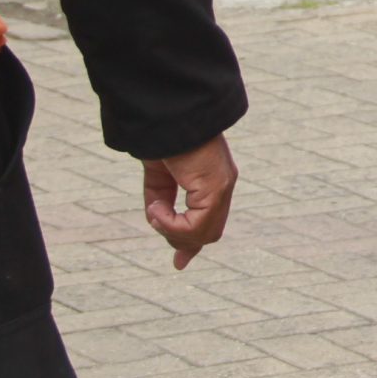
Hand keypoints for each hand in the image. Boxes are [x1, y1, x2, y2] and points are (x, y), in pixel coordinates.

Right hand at [142, 134, 236, 269]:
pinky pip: (194, 225)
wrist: (169, 115)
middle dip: (185, 243)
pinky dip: (170, 224)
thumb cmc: (163, 140)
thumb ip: (161, 201)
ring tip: (154, 211)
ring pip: (202, 233)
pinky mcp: (215, 188)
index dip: (193, 242)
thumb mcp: (159, 176)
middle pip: (208, 232)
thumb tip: (159, 225)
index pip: (211, 220)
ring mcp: (222, 187)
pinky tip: (155, 208)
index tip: (180, 262)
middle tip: (172, 252)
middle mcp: (223, 184)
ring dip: (172, 231)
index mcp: (212, 179)